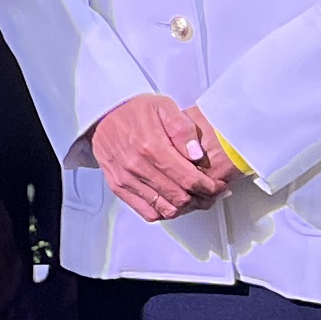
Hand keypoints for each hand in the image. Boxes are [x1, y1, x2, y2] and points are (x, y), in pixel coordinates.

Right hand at [91, 95, 242, 222]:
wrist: (104, 114)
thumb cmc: (136, 111)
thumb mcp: (164, 107)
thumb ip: (183, 129)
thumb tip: (196, 155)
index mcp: (151, 146)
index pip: (188, 179)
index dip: (208, 187)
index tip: (217, 186)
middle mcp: (137, 166)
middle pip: (179, 197)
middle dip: (201, 199)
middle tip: (210, 195)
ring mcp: (126, 179)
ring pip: (165, 209)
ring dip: (185, 208)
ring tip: (195, 199)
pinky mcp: (119, 187)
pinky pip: (147, 212)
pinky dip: (165, 212)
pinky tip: (173, 203)